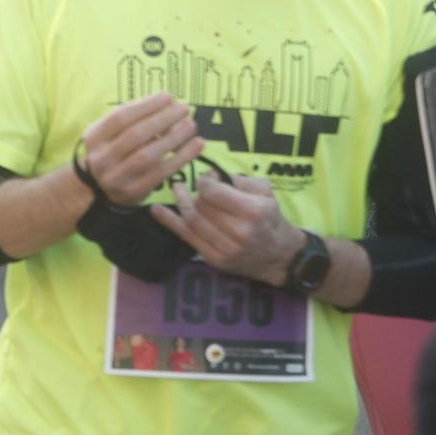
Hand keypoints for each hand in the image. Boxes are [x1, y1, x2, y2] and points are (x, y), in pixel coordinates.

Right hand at [78, 92, 204, 206]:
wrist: (98, 187)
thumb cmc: (111, 151)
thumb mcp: (111, 133)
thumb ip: (134, 119)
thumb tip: (166, 106)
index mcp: (94, 138)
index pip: (119, 118)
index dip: (145, 106)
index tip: (167, 96)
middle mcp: (102, 158)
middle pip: (135, 135)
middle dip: (162, 119)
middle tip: (183, 108)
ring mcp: (117, 177)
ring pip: (148, 155)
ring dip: (174, 138)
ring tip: (190, 125)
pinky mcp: (134, 191)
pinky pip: (162, 173)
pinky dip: (182, 157)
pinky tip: (197, 145)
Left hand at [150, 172, 304, 286]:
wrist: (280, 256)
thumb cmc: (270, 218)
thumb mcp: (264, 192)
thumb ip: (238, 180)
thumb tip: (210, 175)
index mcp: (253, 211)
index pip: (213, 192)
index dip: (204, 182)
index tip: (206, 179)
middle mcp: (239, 232)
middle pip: (201, 206)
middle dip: (194, 192)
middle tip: (193, 186)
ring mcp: (226, 248)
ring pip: (192, 220)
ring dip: (180, 203)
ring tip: (176, 189)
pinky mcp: (215, 259)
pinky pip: (187, 237)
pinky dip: (169, 222)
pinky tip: (155, 210)